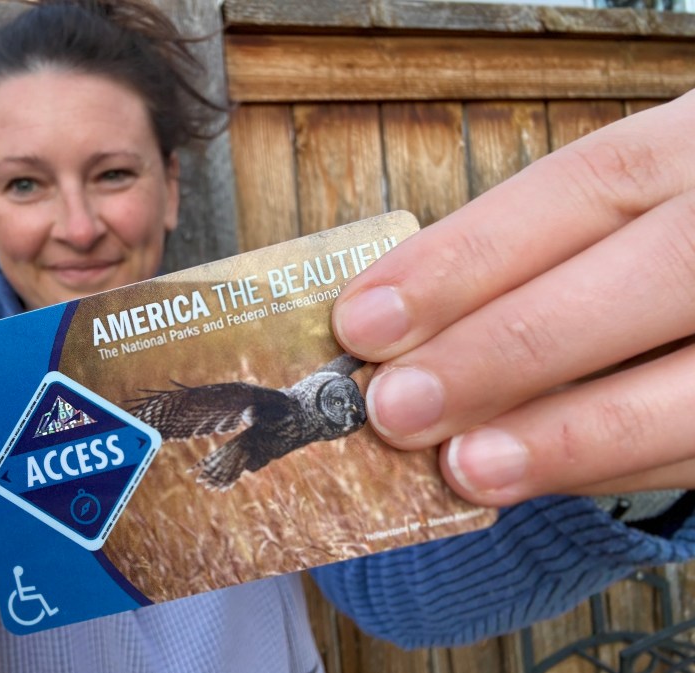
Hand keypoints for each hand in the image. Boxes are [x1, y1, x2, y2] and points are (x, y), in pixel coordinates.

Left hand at [331, 88, 694, 506]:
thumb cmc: (657, 240)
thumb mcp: (619, 211)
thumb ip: (532, 256)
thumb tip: (398, 334)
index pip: (589, 184)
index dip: (468, 254)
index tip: (363, 319)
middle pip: (653, 271)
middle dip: (508, 346)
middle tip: (396, 405)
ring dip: (566, 434)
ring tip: (464, 466)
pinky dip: (609, 465)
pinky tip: (530, 474)